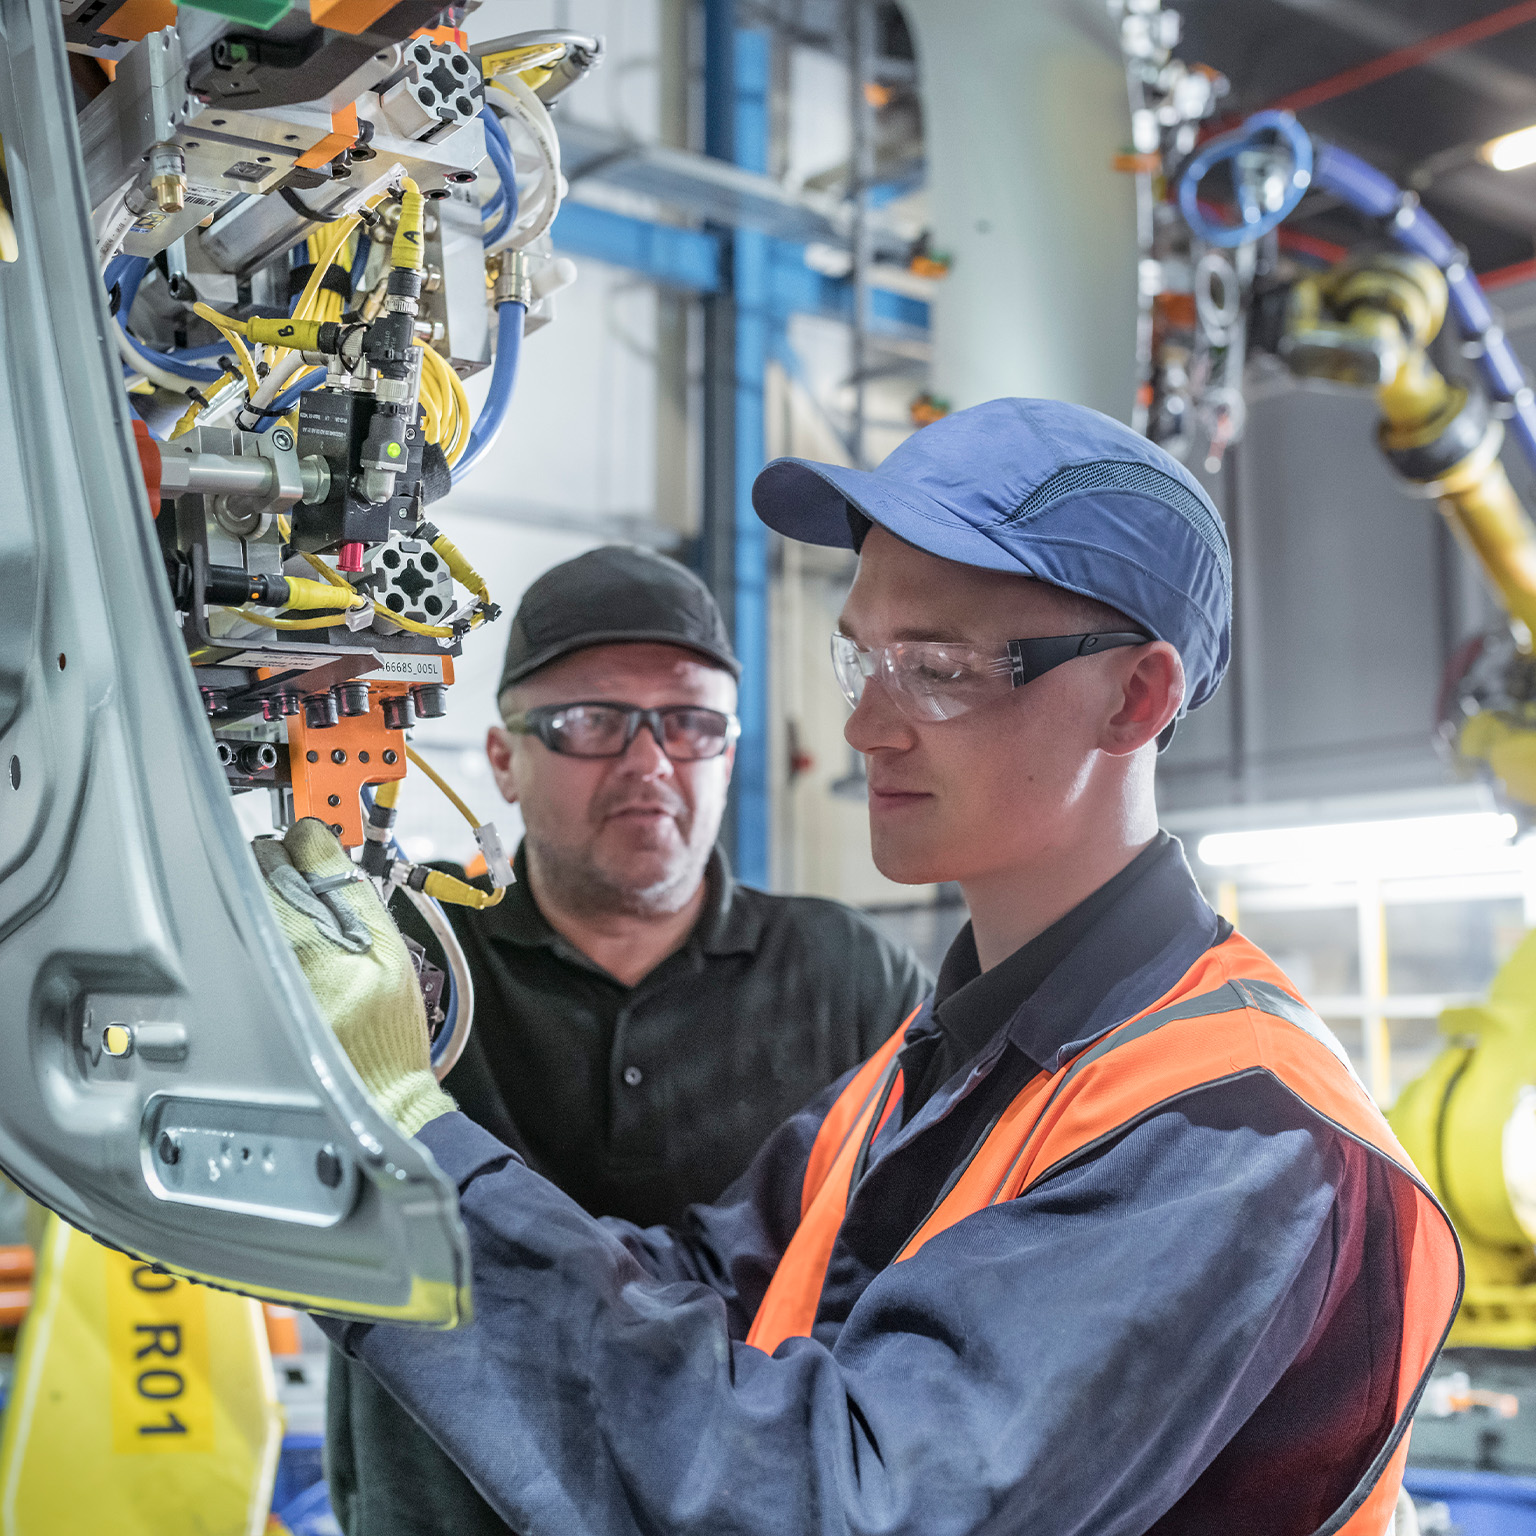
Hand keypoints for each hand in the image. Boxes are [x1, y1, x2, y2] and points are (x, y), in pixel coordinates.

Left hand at [253, 818, 454, 1136]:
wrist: (374, 1090)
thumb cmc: (388, 1032)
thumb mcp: (392, 953)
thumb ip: (358, 896)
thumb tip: (326, 849)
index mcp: (325, 929)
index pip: (302, 845)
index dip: (315, 841)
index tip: (321, 851)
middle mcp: (282, 943)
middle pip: (264, 861)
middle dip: (286, 860)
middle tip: (310, 882)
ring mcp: (259, 963)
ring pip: (249, 891)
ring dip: (271, 890)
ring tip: (301, 916)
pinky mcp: (248, 984)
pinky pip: (244, 928)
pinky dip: (262, 922)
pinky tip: (287, 943)